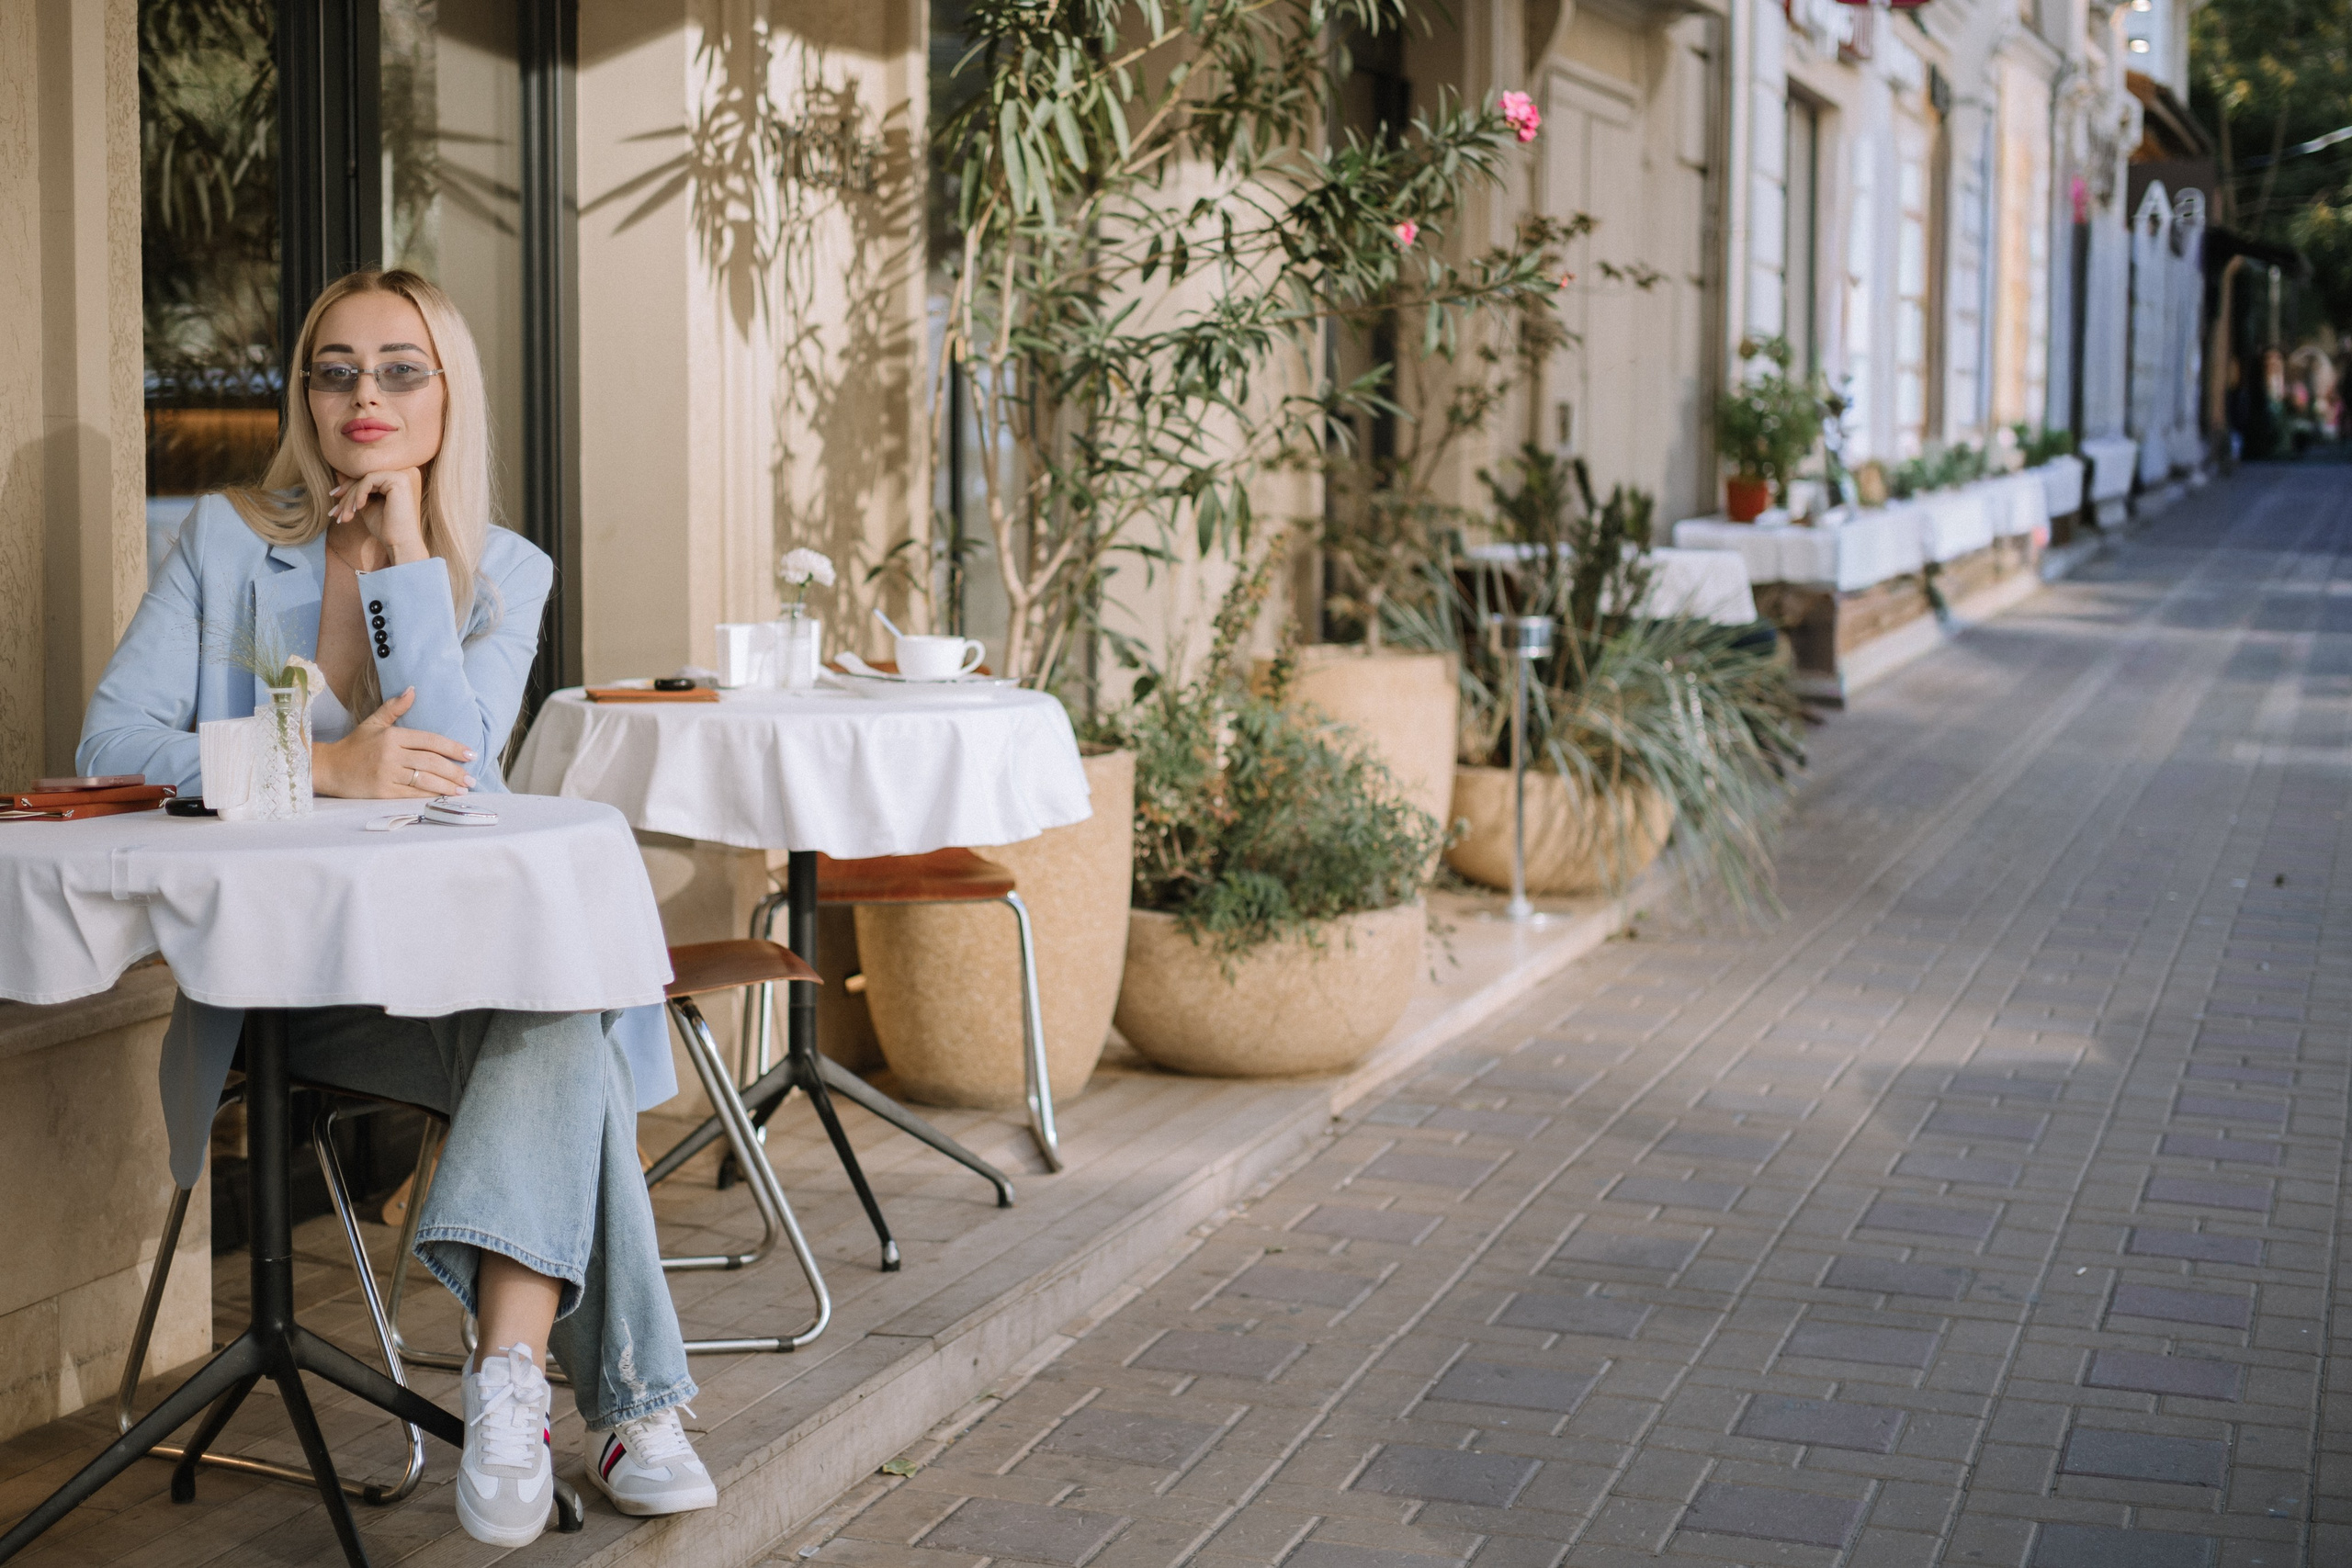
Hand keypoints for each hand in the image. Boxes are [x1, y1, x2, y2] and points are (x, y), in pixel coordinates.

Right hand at [313, 688, 476, 797]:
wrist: (328, 768)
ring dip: (448, 786)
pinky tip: (443, 796)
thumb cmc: (354, 745)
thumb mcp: (373, 723)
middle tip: (472, 777)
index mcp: (392, 736)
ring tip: (463, 789)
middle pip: (431, 762)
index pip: (430, 741)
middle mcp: (391, 754)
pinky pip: (412, 794)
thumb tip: (413, 689)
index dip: (453, 748)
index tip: (471, 754)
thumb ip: (394, 707)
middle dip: (455, 771)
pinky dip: (430, 795)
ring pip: (425, 780)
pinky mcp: (382, 792)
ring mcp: (387, 774)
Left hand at [327, 467, 429, 565]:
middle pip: (364, 477)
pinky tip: (358, 509)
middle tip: (336, 513)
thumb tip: (339, 472)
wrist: (400, 544)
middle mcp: (402, 473)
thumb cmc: (386, 528)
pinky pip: (369, 480)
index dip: (347, 488)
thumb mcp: (365, 505)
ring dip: (350, 498)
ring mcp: (402, 475)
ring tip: (345, 516)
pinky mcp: (399, 480)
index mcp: (397, 480)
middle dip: (346, 495)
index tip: (334, 500)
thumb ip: (356, 489)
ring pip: (364, 478)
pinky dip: (359, 493)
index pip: (366, 478)